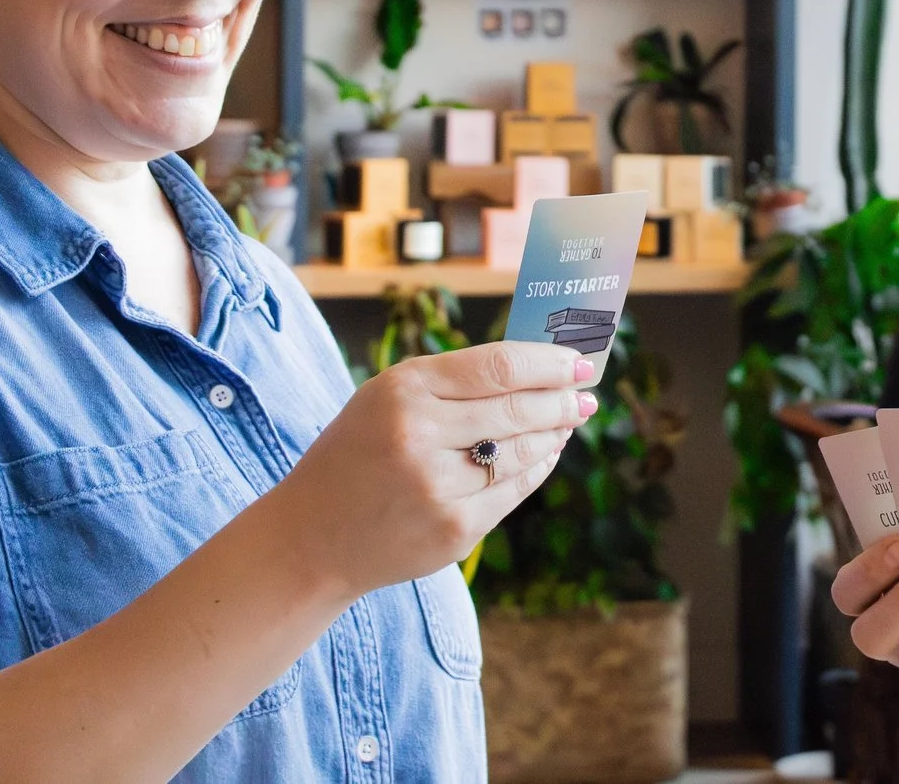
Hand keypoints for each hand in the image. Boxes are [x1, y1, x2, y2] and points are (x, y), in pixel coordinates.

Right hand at [281, 341, 592, 593]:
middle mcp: (420, 434)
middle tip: (585, 393)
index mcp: (404, 389)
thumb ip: (453, 381)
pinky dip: (537, 468)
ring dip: (555, 432)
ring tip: (569, 420)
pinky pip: (514, 490)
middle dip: (562, 398)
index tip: (577, 362)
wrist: (313, 536)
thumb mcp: (387, 398)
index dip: (549, 362)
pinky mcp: (454, 528)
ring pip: (522, 450)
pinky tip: (546, 454)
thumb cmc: (357, 453)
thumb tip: (537, 369)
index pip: (499, 365)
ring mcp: (438, 486)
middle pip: (518, 407)